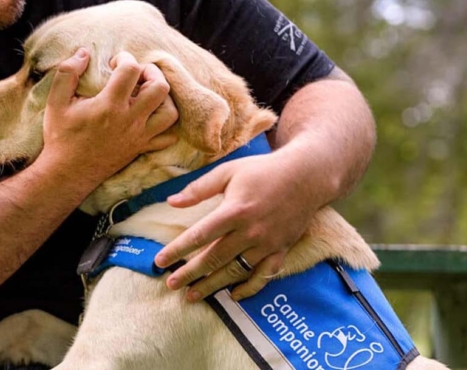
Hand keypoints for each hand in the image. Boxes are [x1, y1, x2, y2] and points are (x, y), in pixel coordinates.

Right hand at [42, 48, 177, 182]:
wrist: (67, 173)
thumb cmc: (61, 136)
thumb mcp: (56, 102)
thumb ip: (67, 73)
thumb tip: (83, 53)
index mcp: (109, 105)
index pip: (131, 69)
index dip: (125, 58)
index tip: (114, 64)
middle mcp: (129, 120)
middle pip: (160, 87)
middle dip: (152, 73)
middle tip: (137, 74)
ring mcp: (138, 136)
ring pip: (170, 112)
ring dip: (163, 98)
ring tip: (146, 94)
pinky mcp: (141, 149)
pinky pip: (168, 137)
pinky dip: (166, 125)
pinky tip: (150, 117)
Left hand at [154, 149, 320, 301]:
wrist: (306, 176)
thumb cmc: (262, 170)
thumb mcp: (228, 171)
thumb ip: (199, 188)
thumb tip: (171, 202)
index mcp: (234, 210)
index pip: (199, 236)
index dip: (178, 250)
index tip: (160, 262)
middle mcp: (250, 231)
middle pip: (214, 258)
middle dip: (190, 274)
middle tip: (171, 285)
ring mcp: (267, 243)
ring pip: (235, 271)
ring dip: (213, 285)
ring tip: (192, 295)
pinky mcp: (280, 250)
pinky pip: (264, 276)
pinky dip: (249, 288)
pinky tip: (233, 296)